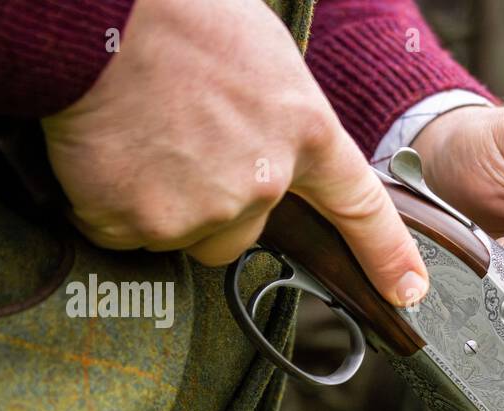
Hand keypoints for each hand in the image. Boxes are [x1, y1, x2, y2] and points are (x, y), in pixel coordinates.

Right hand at [41, 0, 426, 306]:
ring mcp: (205, 209)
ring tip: (137, 138)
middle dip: (213, 203)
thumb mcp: (260, 54)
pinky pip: (126, 233)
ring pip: (186, 234)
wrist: (96, 18)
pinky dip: (110, 203)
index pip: (360, 207)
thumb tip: (271, 143)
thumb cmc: (175, 16)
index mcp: (303, 132)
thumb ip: (278, 117)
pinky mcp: (144, 225)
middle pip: (244, 232)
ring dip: (162, 204)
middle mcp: (263, 183)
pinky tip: (105, 152)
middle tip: (176, 142)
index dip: (386, 254)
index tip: (407, 290)